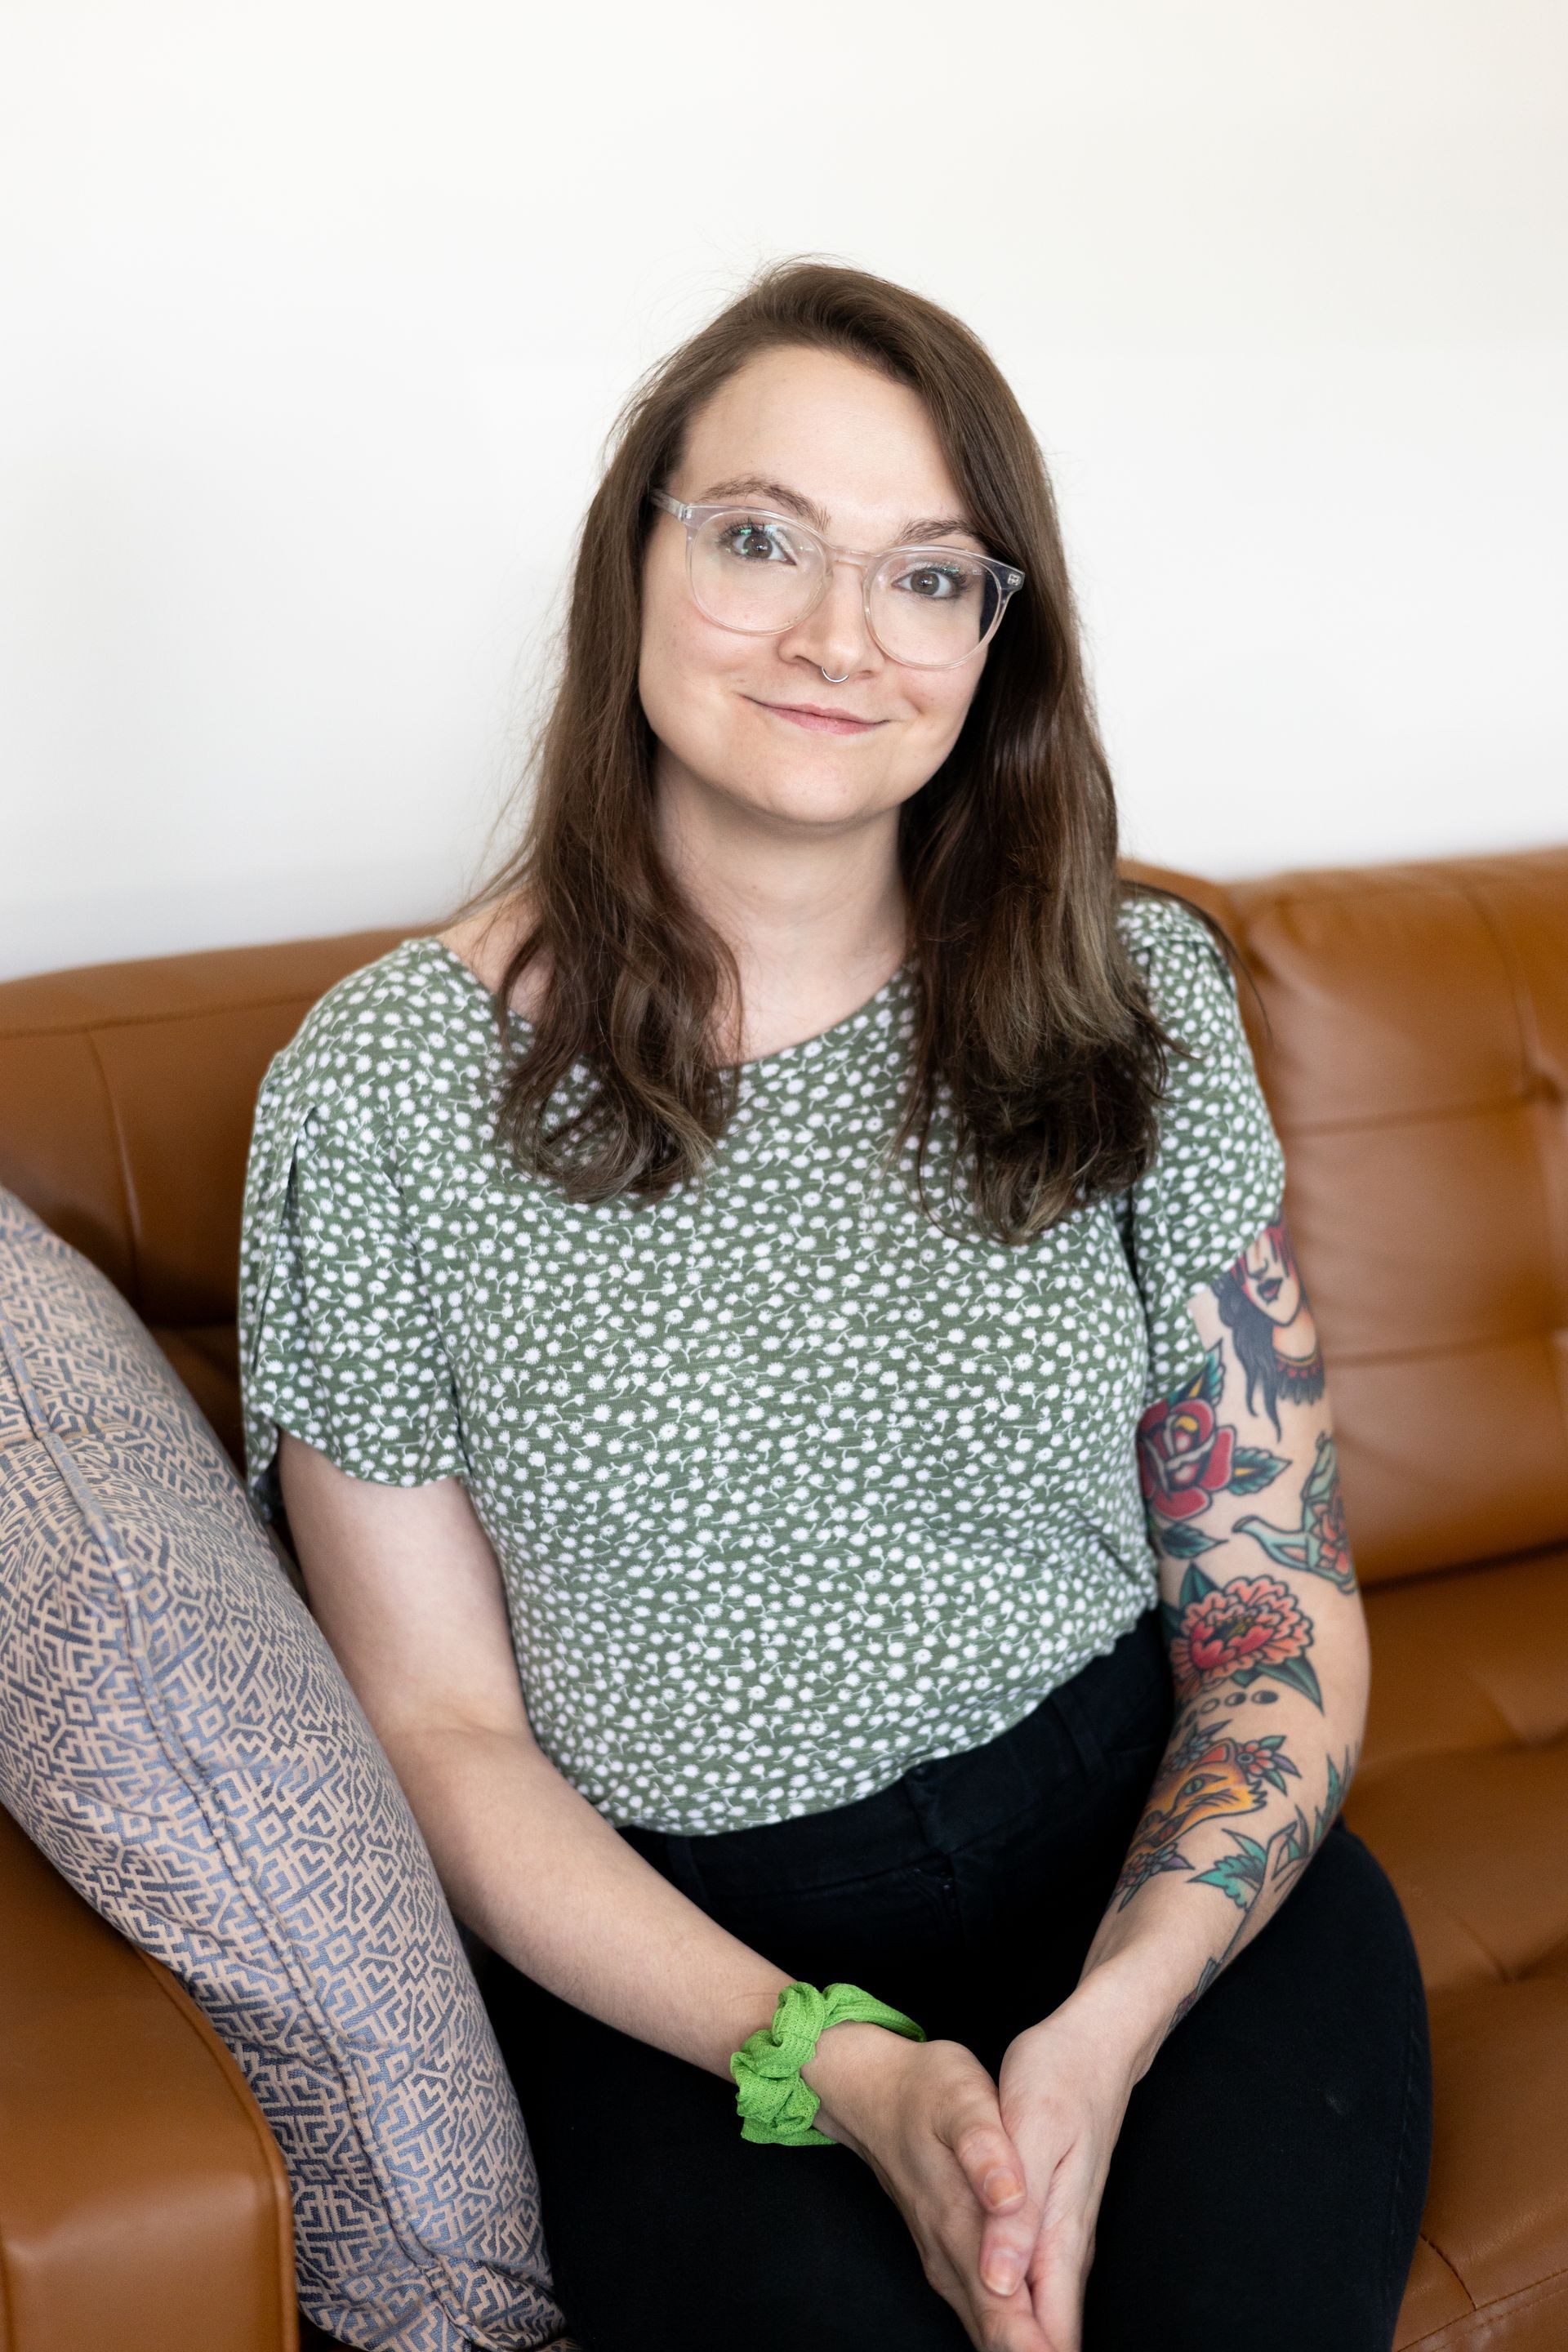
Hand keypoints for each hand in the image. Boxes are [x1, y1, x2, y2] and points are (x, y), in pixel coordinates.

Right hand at [804, 2020, 1059, 2350]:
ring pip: (990, 2332)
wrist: (874, 2090)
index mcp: (960, 2225)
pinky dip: (1015, 2333)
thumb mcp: (961, 2098)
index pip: (1007, 2317)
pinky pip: (983, 2313)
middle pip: (1000, 2339)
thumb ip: (986, 2150)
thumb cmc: (925, 2088)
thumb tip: (1009, 2199)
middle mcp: (951, 2257)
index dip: (1040, 2350)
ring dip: (1028, 2347)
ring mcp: (945, 2260)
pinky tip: (1040, 2337)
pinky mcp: (947, 2254)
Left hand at [978, 1994, 1144, 2351]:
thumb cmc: (1058, 2079)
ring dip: (1022, 2342)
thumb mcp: (1030, 2133)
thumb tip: (1002, 2285)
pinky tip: (1007, 2327)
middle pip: (1051, 2336)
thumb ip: (1018, 2213)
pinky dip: (1024, 2319)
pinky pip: (1041, 2290)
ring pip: (1047, 2316)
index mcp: (1059, 2232)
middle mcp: (1068, 2245)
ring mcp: (1066, 2235)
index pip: (1050, 2333)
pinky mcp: (1057, 2221)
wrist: (1095, 2044)